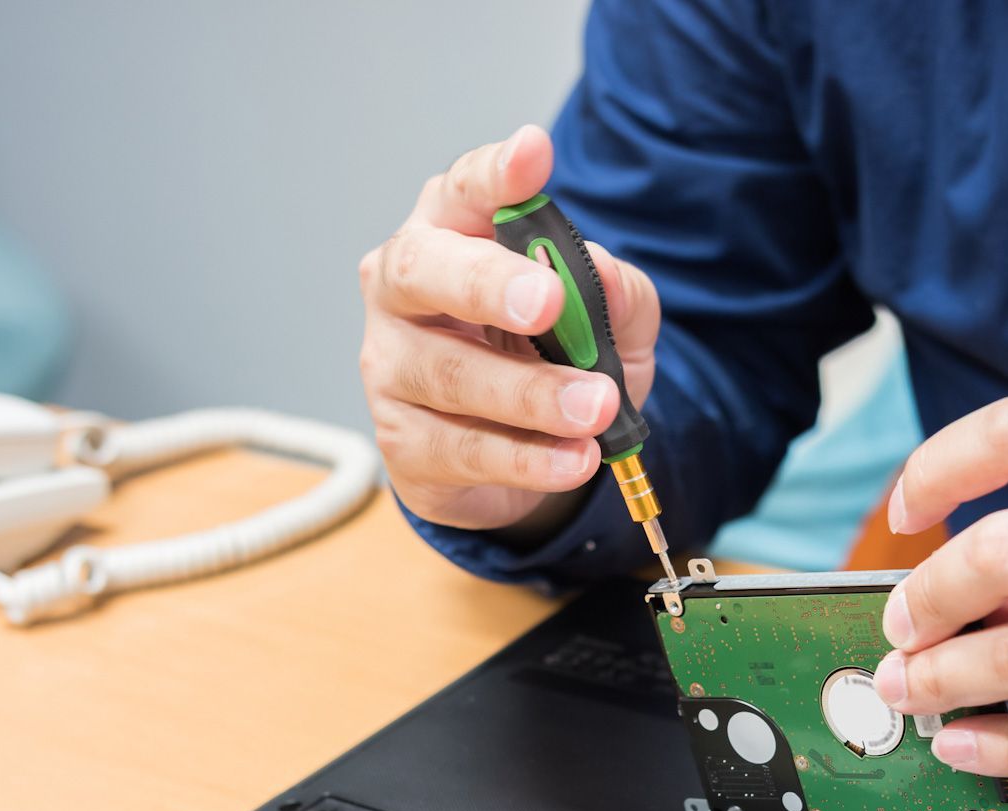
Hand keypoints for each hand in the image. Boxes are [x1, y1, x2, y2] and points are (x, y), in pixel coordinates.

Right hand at [358, 124, 659, 531]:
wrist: (524, 462)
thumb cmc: (553, 362)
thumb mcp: (611, 325)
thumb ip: (616, 294)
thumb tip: (599, 273)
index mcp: (452, 233)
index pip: (464, 189)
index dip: (496, 174)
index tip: (534, 152)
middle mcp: (402, 289)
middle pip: (423, 270)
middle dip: (486, 283)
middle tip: (548, 302)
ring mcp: (391, 366)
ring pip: (452, 374)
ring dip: (532, 395)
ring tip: (598, 408)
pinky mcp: (402, 441)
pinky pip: (464, 448)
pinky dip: (527, 458)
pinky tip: (575, 458)